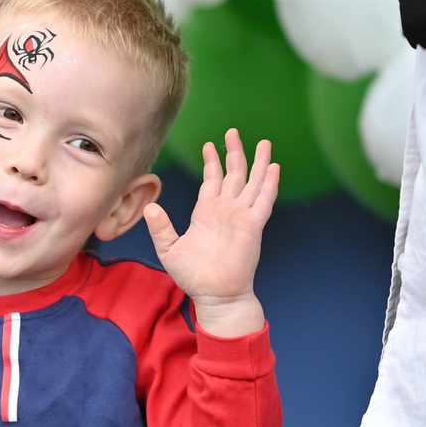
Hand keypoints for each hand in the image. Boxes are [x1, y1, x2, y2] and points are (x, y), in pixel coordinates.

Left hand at [142, 130, 277, 337]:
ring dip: (258, 162)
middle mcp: (226, 209)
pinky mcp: (253, 225)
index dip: (212, 162)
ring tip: (263, 142)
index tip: (210, 144)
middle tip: (233, 131)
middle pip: (234, 173)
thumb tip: (151, 207)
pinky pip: (264, 200)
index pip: (212, 180)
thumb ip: (161, 227)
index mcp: (206, 212)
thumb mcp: (169, 248)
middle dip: (234, 152)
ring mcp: (241, 216)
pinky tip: (274, 167)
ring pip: (252, 182)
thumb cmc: (193, 276)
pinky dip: (269, 183)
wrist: (214, 295)